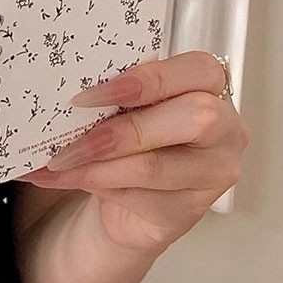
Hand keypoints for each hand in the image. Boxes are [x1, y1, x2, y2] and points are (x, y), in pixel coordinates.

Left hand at [22, 51, 250, 252]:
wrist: (126, 200)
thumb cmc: (131, 139)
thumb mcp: (128, 106)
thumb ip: (118, 93)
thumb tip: (67, 86)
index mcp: (210, 86)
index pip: (199, 70)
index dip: (148, 79)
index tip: (92, 93)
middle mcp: (225, 129)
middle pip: (194, 119)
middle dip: (123, 128)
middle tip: (73, 133)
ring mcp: (212, 174)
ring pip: (156, 165)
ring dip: (97, 162)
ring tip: (58, 159)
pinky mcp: (188, 212)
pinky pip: (138, 196)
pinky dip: (91, 183)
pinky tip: (61, 176)